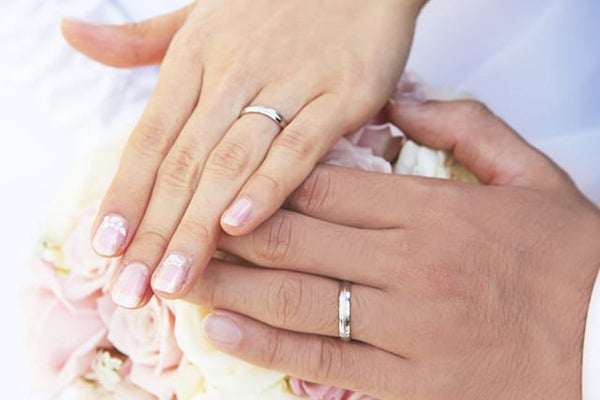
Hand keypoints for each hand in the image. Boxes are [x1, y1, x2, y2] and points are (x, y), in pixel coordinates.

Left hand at [61, 0, 425, 307]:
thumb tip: (73, 34)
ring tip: (174, 279)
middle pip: (183, 163)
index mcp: (196, 57)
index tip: (104, 248)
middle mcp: (233, 73)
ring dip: (199, 225)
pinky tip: (240, 227)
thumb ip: (142, 39)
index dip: (124, 195)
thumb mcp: (202, 14)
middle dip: (154, 231)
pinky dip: (269, 186)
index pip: (150, 139)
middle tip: (132, 288)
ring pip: (231, 163)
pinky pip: (299, 146)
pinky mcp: (340, 95)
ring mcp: (289, 84)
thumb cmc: (276, 1)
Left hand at [183, 100, 599, 398]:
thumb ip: (466, 128)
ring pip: (297, 299)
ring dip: (231, 286)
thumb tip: (404, 98)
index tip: (223, 180)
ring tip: (180, 275)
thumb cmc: (572, 261)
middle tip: (179, 226)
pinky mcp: (412, 382)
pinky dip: (267, 348)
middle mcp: (411, 265)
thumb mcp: (533, 177)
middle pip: (298, 239)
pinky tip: (221, 330)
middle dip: (230, 232)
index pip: (327, 186)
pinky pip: (326, 361)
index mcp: (433, 210)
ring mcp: (407, 327)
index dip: (265, 181)